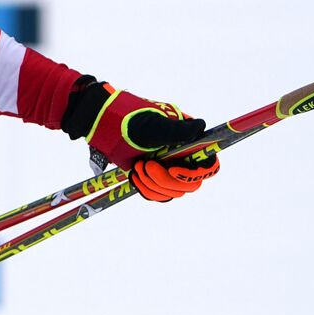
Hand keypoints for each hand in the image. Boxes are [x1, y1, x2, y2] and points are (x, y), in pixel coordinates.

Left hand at [61, 78, 219, 201]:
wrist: (105, 125)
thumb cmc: (131, 120)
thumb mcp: (155, 125)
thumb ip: (178, 130)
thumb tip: (201, 126)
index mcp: (189, 143)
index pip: (208, 165)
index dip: (197, 172)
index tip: (174, 169)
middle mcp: (182, 158)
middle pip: (190, 184)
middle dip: (167, 179)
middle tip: (147, 165)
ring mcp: (167, 169)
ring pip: (173, 192)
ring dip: (154, 184)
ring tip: (138, 166)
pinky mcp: (152, 178)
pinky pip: (157, 195)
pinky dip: (146, 189)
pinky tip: (134, 175)